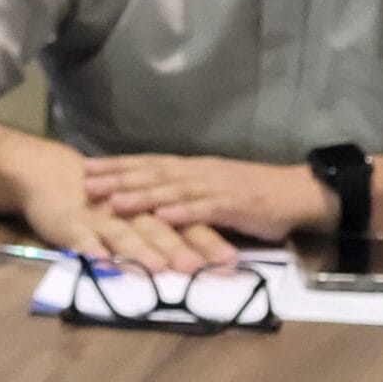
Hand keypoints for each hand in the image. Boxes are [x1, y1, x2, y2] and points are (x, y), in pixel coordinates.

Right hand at [14, 141, 236, 272]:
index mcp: (151, 206)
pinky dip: (93, 249)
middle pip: (161, 228)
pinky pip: (83, 238)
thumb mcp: (138, 211)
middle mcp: (131, 211)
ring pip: (126, 232)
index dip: (208, 240)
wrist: (52, 174)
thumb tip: (200, 254)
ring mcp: (102, 217)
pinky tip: (103, 263)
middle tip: (203, 267)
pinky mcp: (72, 224)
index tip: (230, 261)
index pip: (185, 223)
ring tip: (160, 269)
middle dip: (182, 247)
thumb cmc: (103, 198)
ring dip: (142, 250)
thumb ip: (164, 230)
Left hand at [83, 153, 338, 241]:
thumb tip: (154, 200)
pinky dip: (183, 213)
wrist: (297, 193)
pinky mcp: (235, 205)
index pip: (150, 164)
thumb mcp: (215, 189)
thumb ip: (187, 194)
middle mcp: (201, 172)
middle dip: (118, 177)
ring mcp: (217, 187)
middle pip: (154, 173)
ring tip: (113, 201)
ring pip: (173, 190)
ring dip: (142, 195)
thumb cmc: (256, 195)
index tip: (87, 167)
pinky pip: (206, 209)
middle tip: (86, 180)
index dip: (118, 165)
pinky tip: (163, 217)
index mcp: (195, 168)